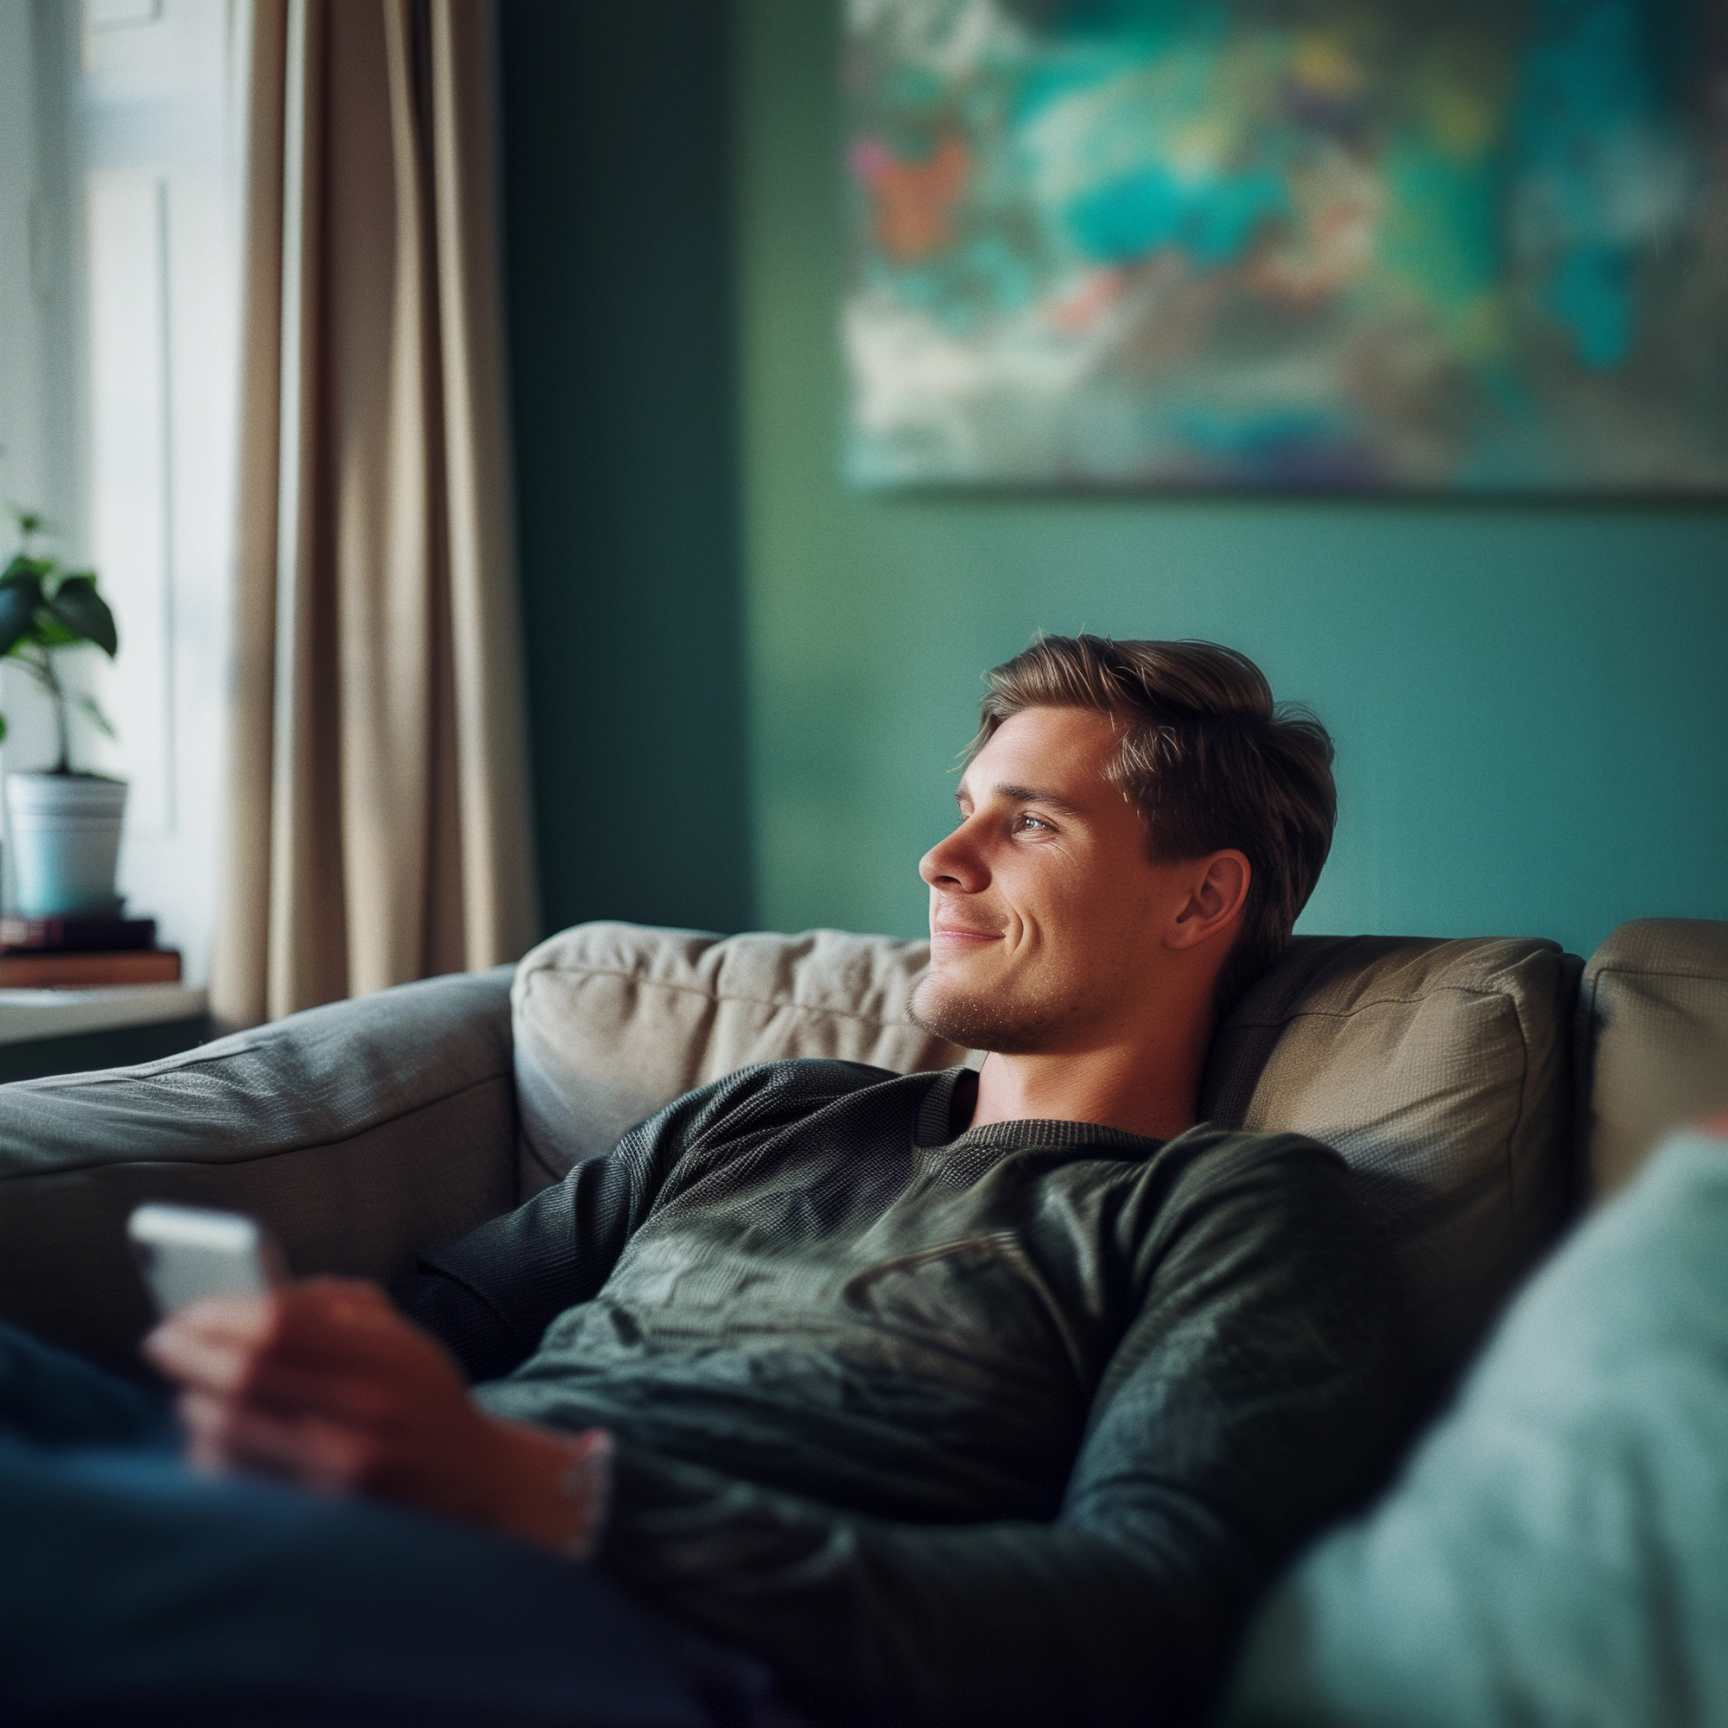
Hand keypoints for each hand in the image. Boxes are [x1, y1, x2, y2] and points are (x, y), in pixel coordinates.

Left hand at [143, 1277, 609, 1553]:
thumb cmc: (425, 1399)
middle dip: (189, 1353)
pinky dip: (209, 1453)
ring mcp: (341, 1466)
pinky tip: (211, 1438)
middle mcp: (365, 1409)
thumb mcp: (403, 1336)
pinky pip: (237, 1479)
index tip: (187, 1309)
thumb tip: (251, 1295)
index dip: (222, 1312)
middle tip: (162, 1342)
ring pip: (230, 1430)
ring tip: (191, 1390)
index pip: (284, 1322)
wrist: (472, 1483)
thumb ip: (335, 1305)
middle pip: (248, 1373)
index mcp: (387, 1355)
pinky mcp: (322, 1511)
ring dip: (193, 1403)